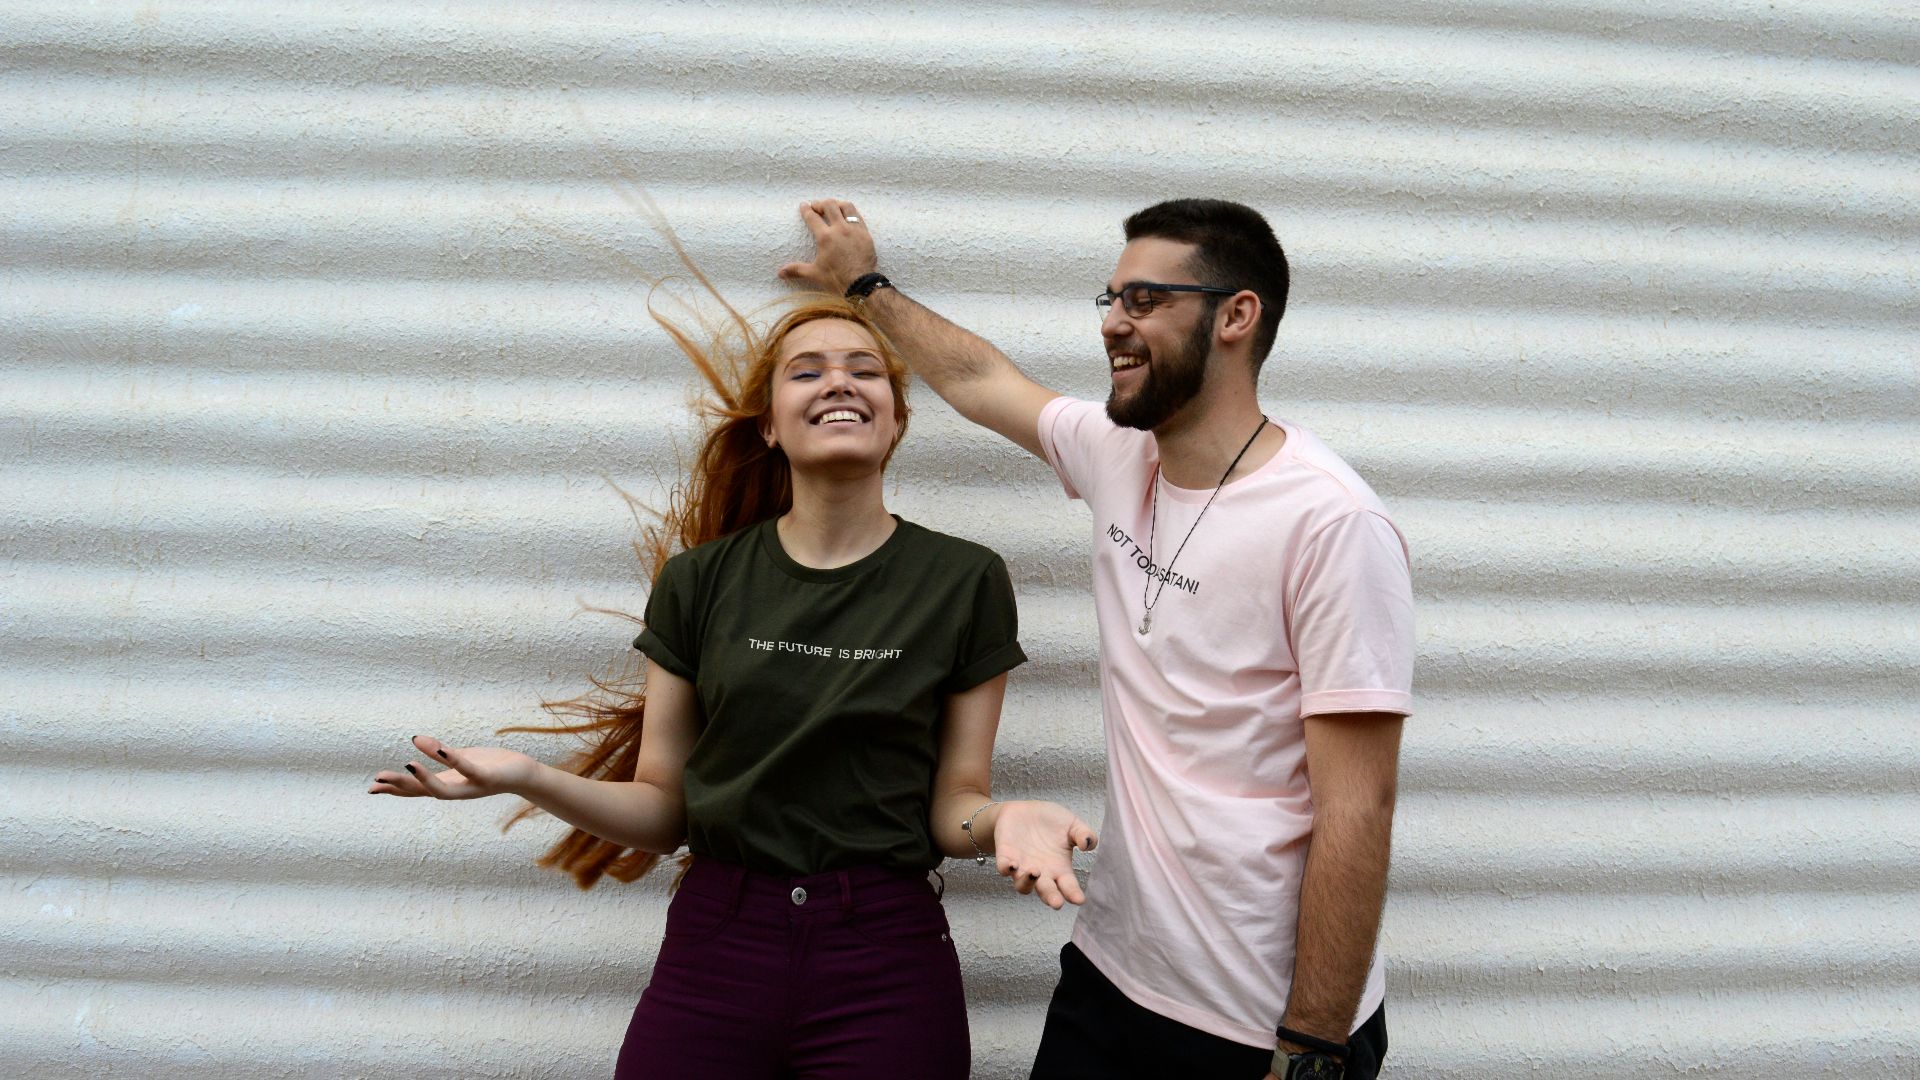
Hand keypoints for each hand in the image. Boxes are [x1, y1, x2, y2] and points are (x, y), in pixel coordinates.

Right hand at [367, 735, 538, 799]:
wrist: (524, 774)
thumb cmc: (491, 766)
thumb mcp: (461, 759)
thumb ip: (440, 754)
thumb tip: (415, 739)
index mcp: (448, 784)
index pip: (416, 791)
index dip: (395, 790)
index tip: (372, 787)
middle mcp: (457, 790)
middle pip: (422, 794)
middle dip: (400, 788)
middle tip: (377, 781)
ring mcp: (471, 787)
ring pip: (443, 791)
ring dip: (424, 780)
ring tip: (407, 765)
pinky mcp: (487, 778)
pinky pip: (467, 770)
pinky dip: (453, 760)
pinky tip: (440, 748)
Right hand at [776, 199, 877, 294]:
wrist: (861, 284)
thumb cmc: (837, 279)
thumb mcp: (814, 274)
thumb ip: (797, 270)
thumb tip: (780, 273)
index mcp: (825, 237)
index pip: (812, 217)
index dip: (806, 209)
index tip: (803, 205)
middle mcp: (840, 229)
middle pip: (830, 206)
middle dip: (820, 203)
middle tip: (816, 206)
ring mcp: (855, 230)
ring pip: (846, 207)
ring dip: (838, 204)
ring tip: (833, 206)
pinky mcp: (865, 234)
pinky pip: (858, 216)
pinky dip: (851, 212)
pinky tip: (848, 215)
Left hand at [991, 800, 1096, 909]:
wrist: (1024, 811)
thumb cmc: (1052, 822)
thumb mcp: (1072, 825)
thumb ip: (1083, 835)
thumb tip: (1087, 846)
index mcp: (1060, 869)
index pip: (1068, 887)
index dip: (1073, 894)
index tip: (1079, 900)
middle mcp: (1042, 873)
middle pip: (1046, 892)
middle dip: (1051, 898)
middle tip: (1056, 902)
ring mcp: (1022, 867)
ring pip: (1022, 886)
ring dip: (1027, 882)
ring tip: (1035, 872)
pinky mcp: (1005, 856)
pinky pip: (1003, 868)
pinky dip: (1006, 868)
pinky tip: (1012, 864)